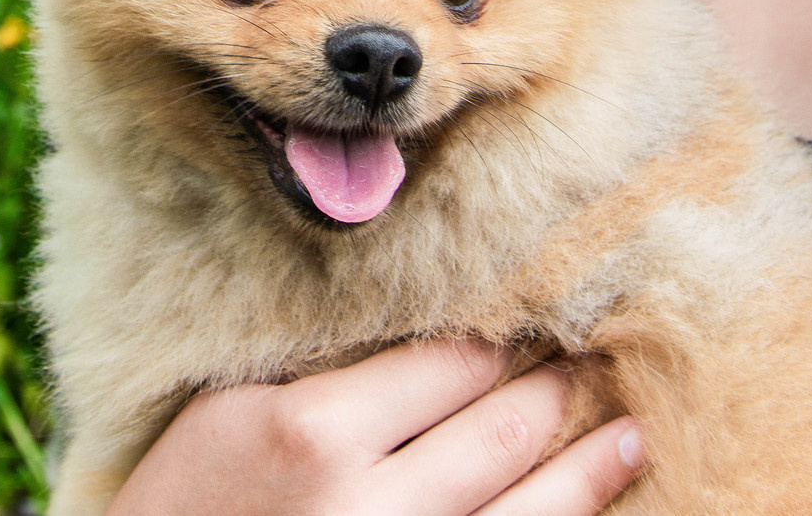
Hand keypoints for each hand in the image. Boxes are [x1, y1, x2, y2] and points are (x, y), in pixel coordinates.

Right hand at [105, 339, 644, 515]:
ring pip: (527, 511)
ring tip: (628, 432)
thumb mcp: (230, 413)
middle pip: (499, 431)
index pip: (445, 362)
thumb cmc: (183, 505)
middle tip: (593, 355)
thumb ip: (319, 374)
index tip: (530, 314)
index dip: (498, 338)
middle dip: (555, 390)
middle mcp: (365, 506)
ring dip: (587, 467)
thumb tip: (420, 326)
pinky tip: (589, 505)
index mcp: (310, 430)